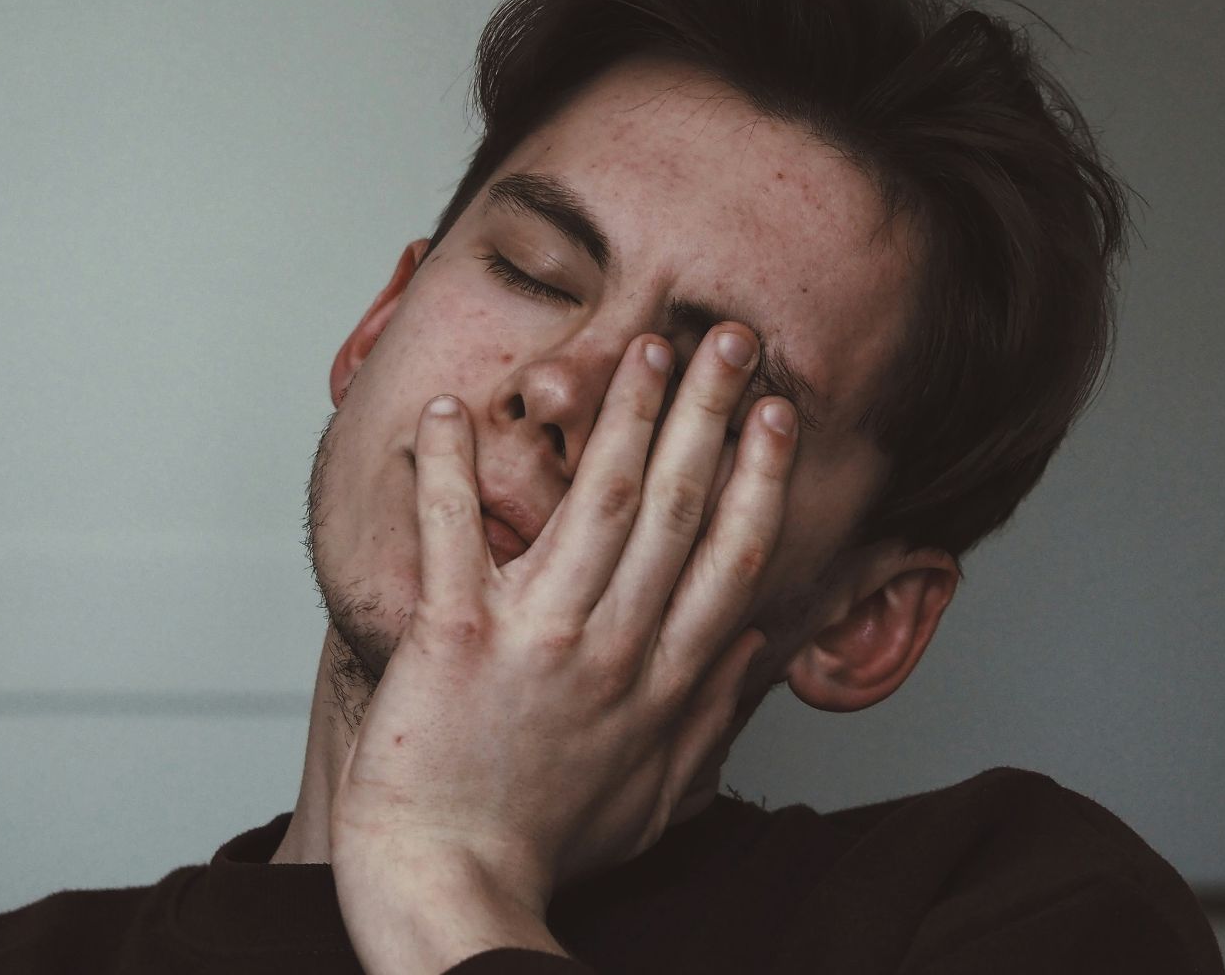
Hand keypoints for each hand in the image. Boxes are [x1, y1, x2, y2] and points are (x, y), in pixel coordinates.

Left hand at [329, 325, 797, 972]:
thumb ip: (711, 718)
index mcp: (662, 682)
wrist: (451, 887)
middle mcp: (613, 647)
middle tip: (728, 338)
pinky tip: (447, 411)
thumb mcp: (656, 797)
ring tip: (642, 347)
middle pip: (678, 508)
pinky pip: (453, 536)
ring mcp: (538, 639)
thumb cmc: (543, 847)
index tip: (778, 414)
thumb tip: (758, 651)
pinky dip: (447, 471)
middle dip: (709, 412)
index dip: (759, 476)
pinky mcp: (455, 639)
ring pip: (595, 503)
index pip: (731, 557)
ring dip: (622, 415)